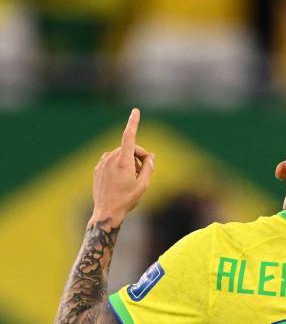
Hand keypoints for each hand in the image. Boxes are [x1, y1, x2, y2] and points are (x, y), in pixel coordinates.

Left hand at [91, 109, 154, 224]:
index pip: (129, 137)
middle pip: (130, 148)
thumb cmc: (126, 199)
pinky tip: (120, 180)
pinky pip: (111, 160)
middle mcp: (111, 159)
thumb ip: (149, 167)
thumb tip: (150, 155)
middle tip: (143, 173)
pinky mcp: (97, 168)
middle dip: (139, 157)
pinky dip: (119, 165)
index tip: (135, 111)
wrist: (106, 212)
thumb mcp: (143, 184)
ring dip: (129, 162)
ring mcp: (102, 163)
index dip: (133, 123)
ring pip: (121, 154)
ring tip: (131, 179)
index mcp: (123, 162)